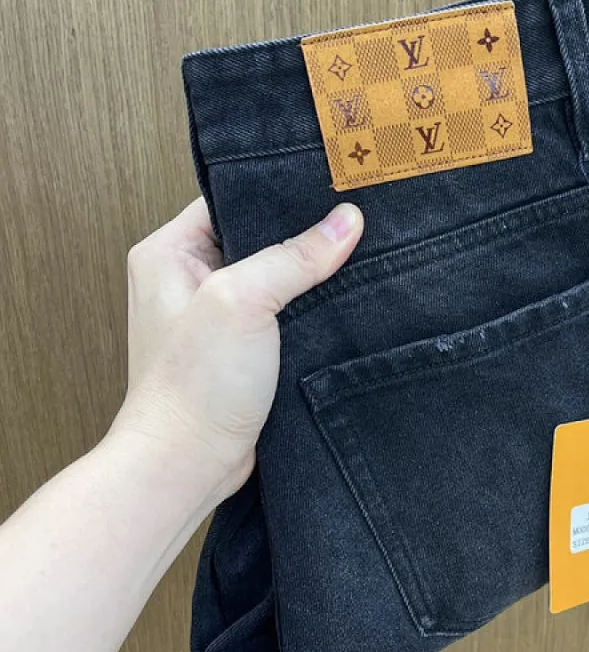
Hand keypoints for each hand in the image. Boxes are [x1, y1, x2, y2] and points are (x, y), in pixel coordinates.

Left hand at [109, 197, 362, 509]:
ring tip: (356, 259)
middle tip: (353, 222)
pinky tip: (340, 305)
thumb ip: (295, 256)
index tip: (328, 187)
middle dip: (302, 236)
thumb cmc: (193, 386)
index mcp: (169, 252)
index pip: (230, 199)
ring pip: (273, 278)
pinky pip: (280, 315)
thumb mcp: (242, 302)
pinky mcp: (241, 350)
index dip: (279, 193)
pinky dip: (307, 311)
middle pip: (256, 238)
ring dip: (308, 278)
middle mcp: (188, 279)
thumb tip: (346, 221)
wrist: (189, 464)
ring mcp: (215, 317)